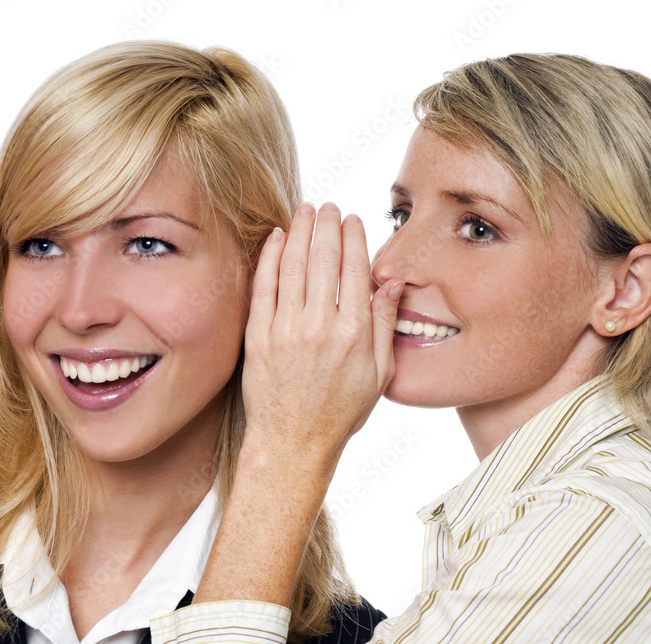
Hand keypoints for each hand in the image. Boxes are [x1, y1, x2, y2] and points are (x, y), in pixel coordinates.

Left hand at [242, 202, 402, 473]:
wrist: (293, 442)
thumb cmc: (340, 412)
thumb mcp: (379, 374)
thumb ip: (385, 324)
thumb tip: (391, 282)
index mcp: (355, 333)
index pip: (354, 270)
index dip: (353, 238)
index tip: (352, 219)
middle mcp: (320, 326)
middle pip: (323, 259)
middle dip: (326, 225)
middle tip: (327, 206)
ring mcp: (286, 329)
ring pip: (292, 266)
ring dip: (298, 232)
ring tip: (303, 212)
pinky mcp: (259, 336)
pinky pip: (263, 286)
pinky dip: (269, 257)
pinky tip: (275, 238)